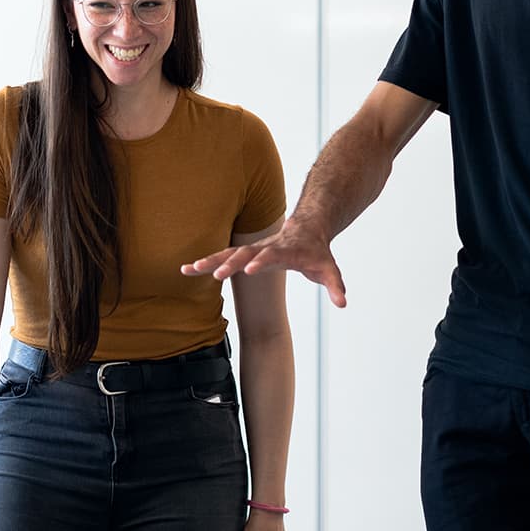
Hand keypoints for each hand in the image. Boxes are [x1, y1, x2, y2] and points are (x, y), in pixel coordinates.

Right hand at [181, 219, 347, 307]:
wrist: (308, 227)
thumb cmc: (317, 252)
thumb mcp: (329, 268)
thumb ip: (335, 285)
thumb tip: (342, 303)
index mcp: (286, 250)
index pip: (272, 255)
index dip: (261, 261)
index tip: (249, 270)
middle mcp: (265, 247)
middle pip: (244, 253)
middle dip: (229, 263)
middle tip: (214, 275)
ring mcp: (252, 248)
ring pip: (228, 253)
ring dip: (209, 261)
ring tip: (188, 269)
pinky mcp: (244, 252)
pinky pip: (222, 255)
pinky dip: (206, 261)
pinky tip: (186, 269)